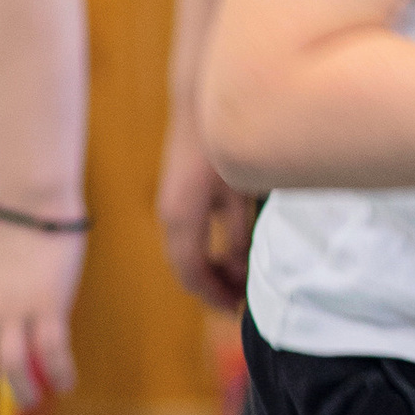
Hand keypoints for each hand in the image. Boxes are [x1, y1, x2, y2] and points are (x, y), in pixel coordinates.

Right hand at [157, 110, 257, 310]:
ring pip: (190, 256)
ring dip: (215, 271)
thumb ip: (237, 230)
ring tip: (243, 283)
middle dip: (216, 289)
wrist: (200, 103)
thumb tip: (241, 266)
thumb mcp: (238, 192)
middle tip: (243, 303)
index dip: (215, 297)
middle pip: (188, 270)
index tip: (237, 311)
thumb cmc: (222, 144)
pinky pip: (192, 238)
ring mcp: (172, 208)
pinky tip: (234, 255)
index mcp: (180, 219)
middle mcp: (171, 217)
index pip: (192, 274)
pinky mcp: (180, 198)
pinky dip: (211, 252)